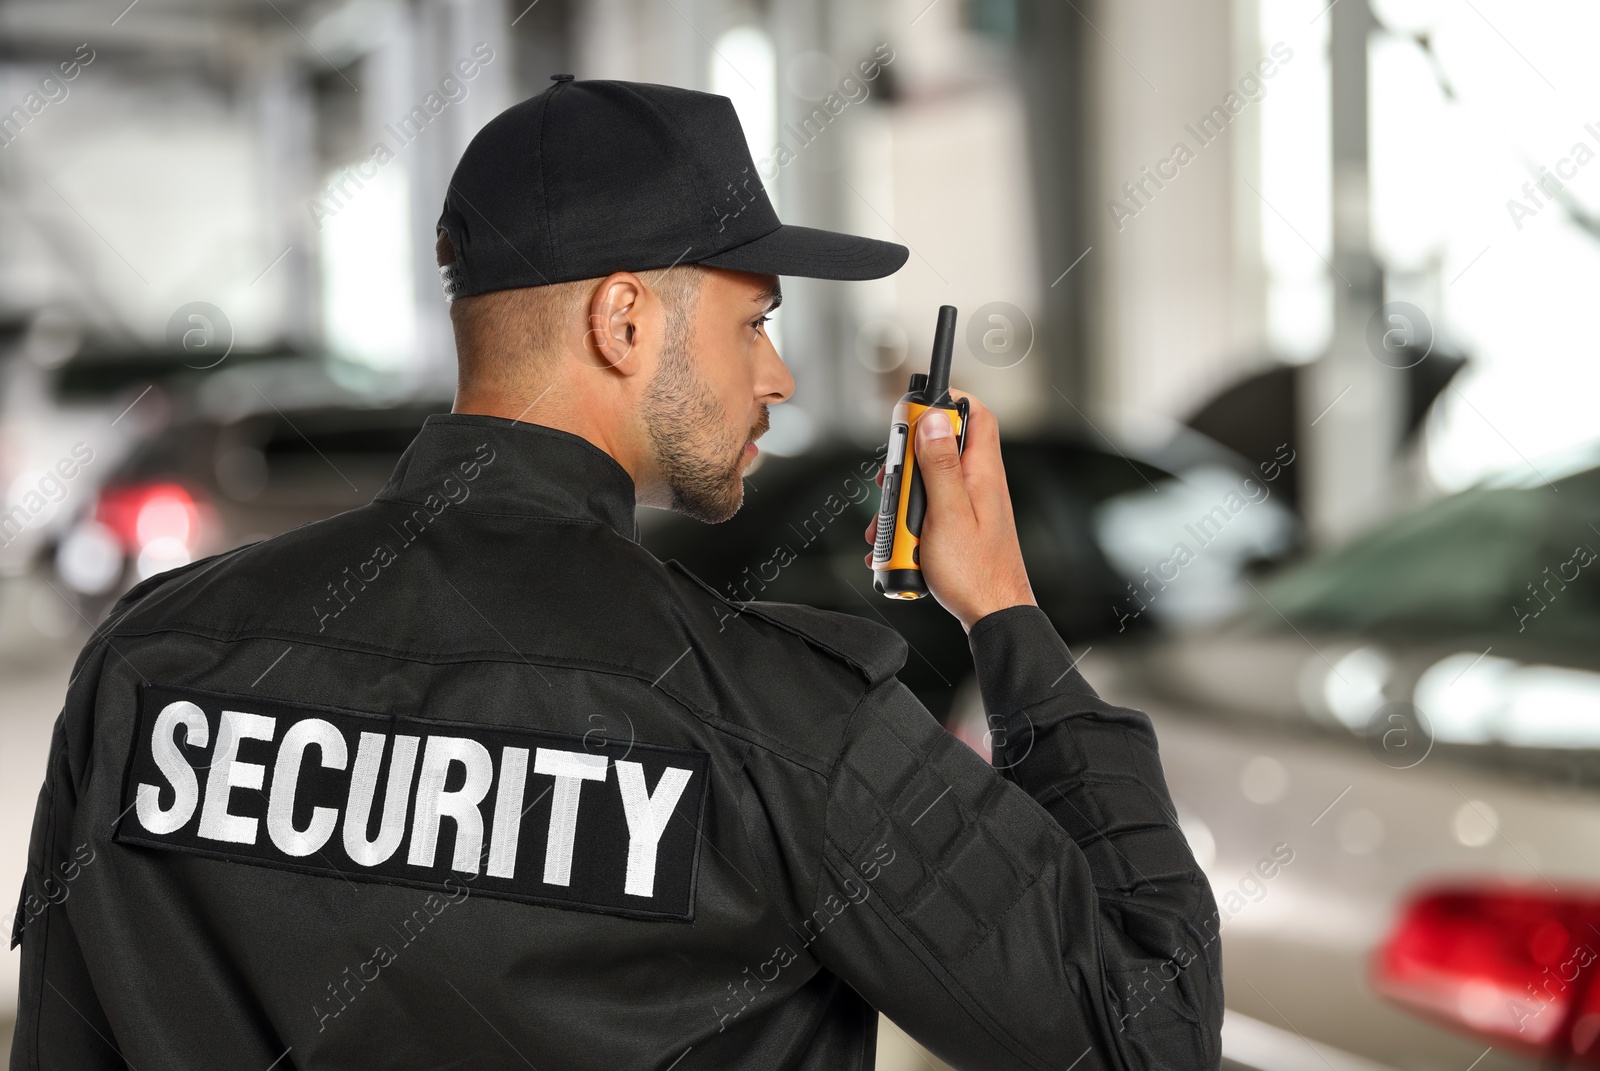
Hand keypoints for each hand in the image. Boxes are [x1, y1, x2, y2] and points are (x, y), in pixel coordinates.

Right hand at [863, 389, 1036, 632]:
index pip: (975, 414)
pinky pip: (928, 511)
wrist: (992, 615)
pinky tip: (895, 544)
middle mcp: (979, 484)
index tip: (915, 411)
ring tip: (888, 524)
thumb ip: (940, 465)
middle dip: (908, 461)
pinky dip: (908, 523)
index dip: (947, 402)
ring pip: (928, 483)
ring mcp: (969, 506)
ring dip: (901, 499)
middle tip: (891, 480)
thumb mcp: (948, 513)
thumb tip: (934, 421)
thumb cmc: (975, 572)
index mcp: (983, 472)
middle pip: (940, 448)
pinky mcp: (959, 527)